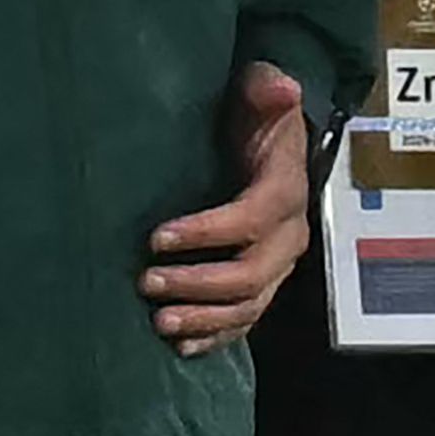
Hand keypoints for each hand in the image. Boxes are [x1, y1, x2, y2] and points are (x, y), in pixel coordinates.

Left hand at [140, 59, 311, 355]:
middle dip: (198, 284)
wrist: (274, 142)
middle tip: (146, 282)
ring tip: (158, 323)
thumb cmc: (256, 116)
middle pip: (251, 273)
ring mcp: (278, 263)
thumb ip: (268, 89)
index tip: (156, 236)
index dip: (207, 231)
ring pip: (249, 304)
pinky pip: (246, 319)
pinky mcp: (265, 281)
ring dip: (204, 319)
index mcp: (285, 189)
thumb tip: (282, 88)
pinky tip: (182, 347)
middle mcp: (289, 234)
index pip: (251, 218)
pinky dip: (217, 337)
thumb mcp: (259, 92)